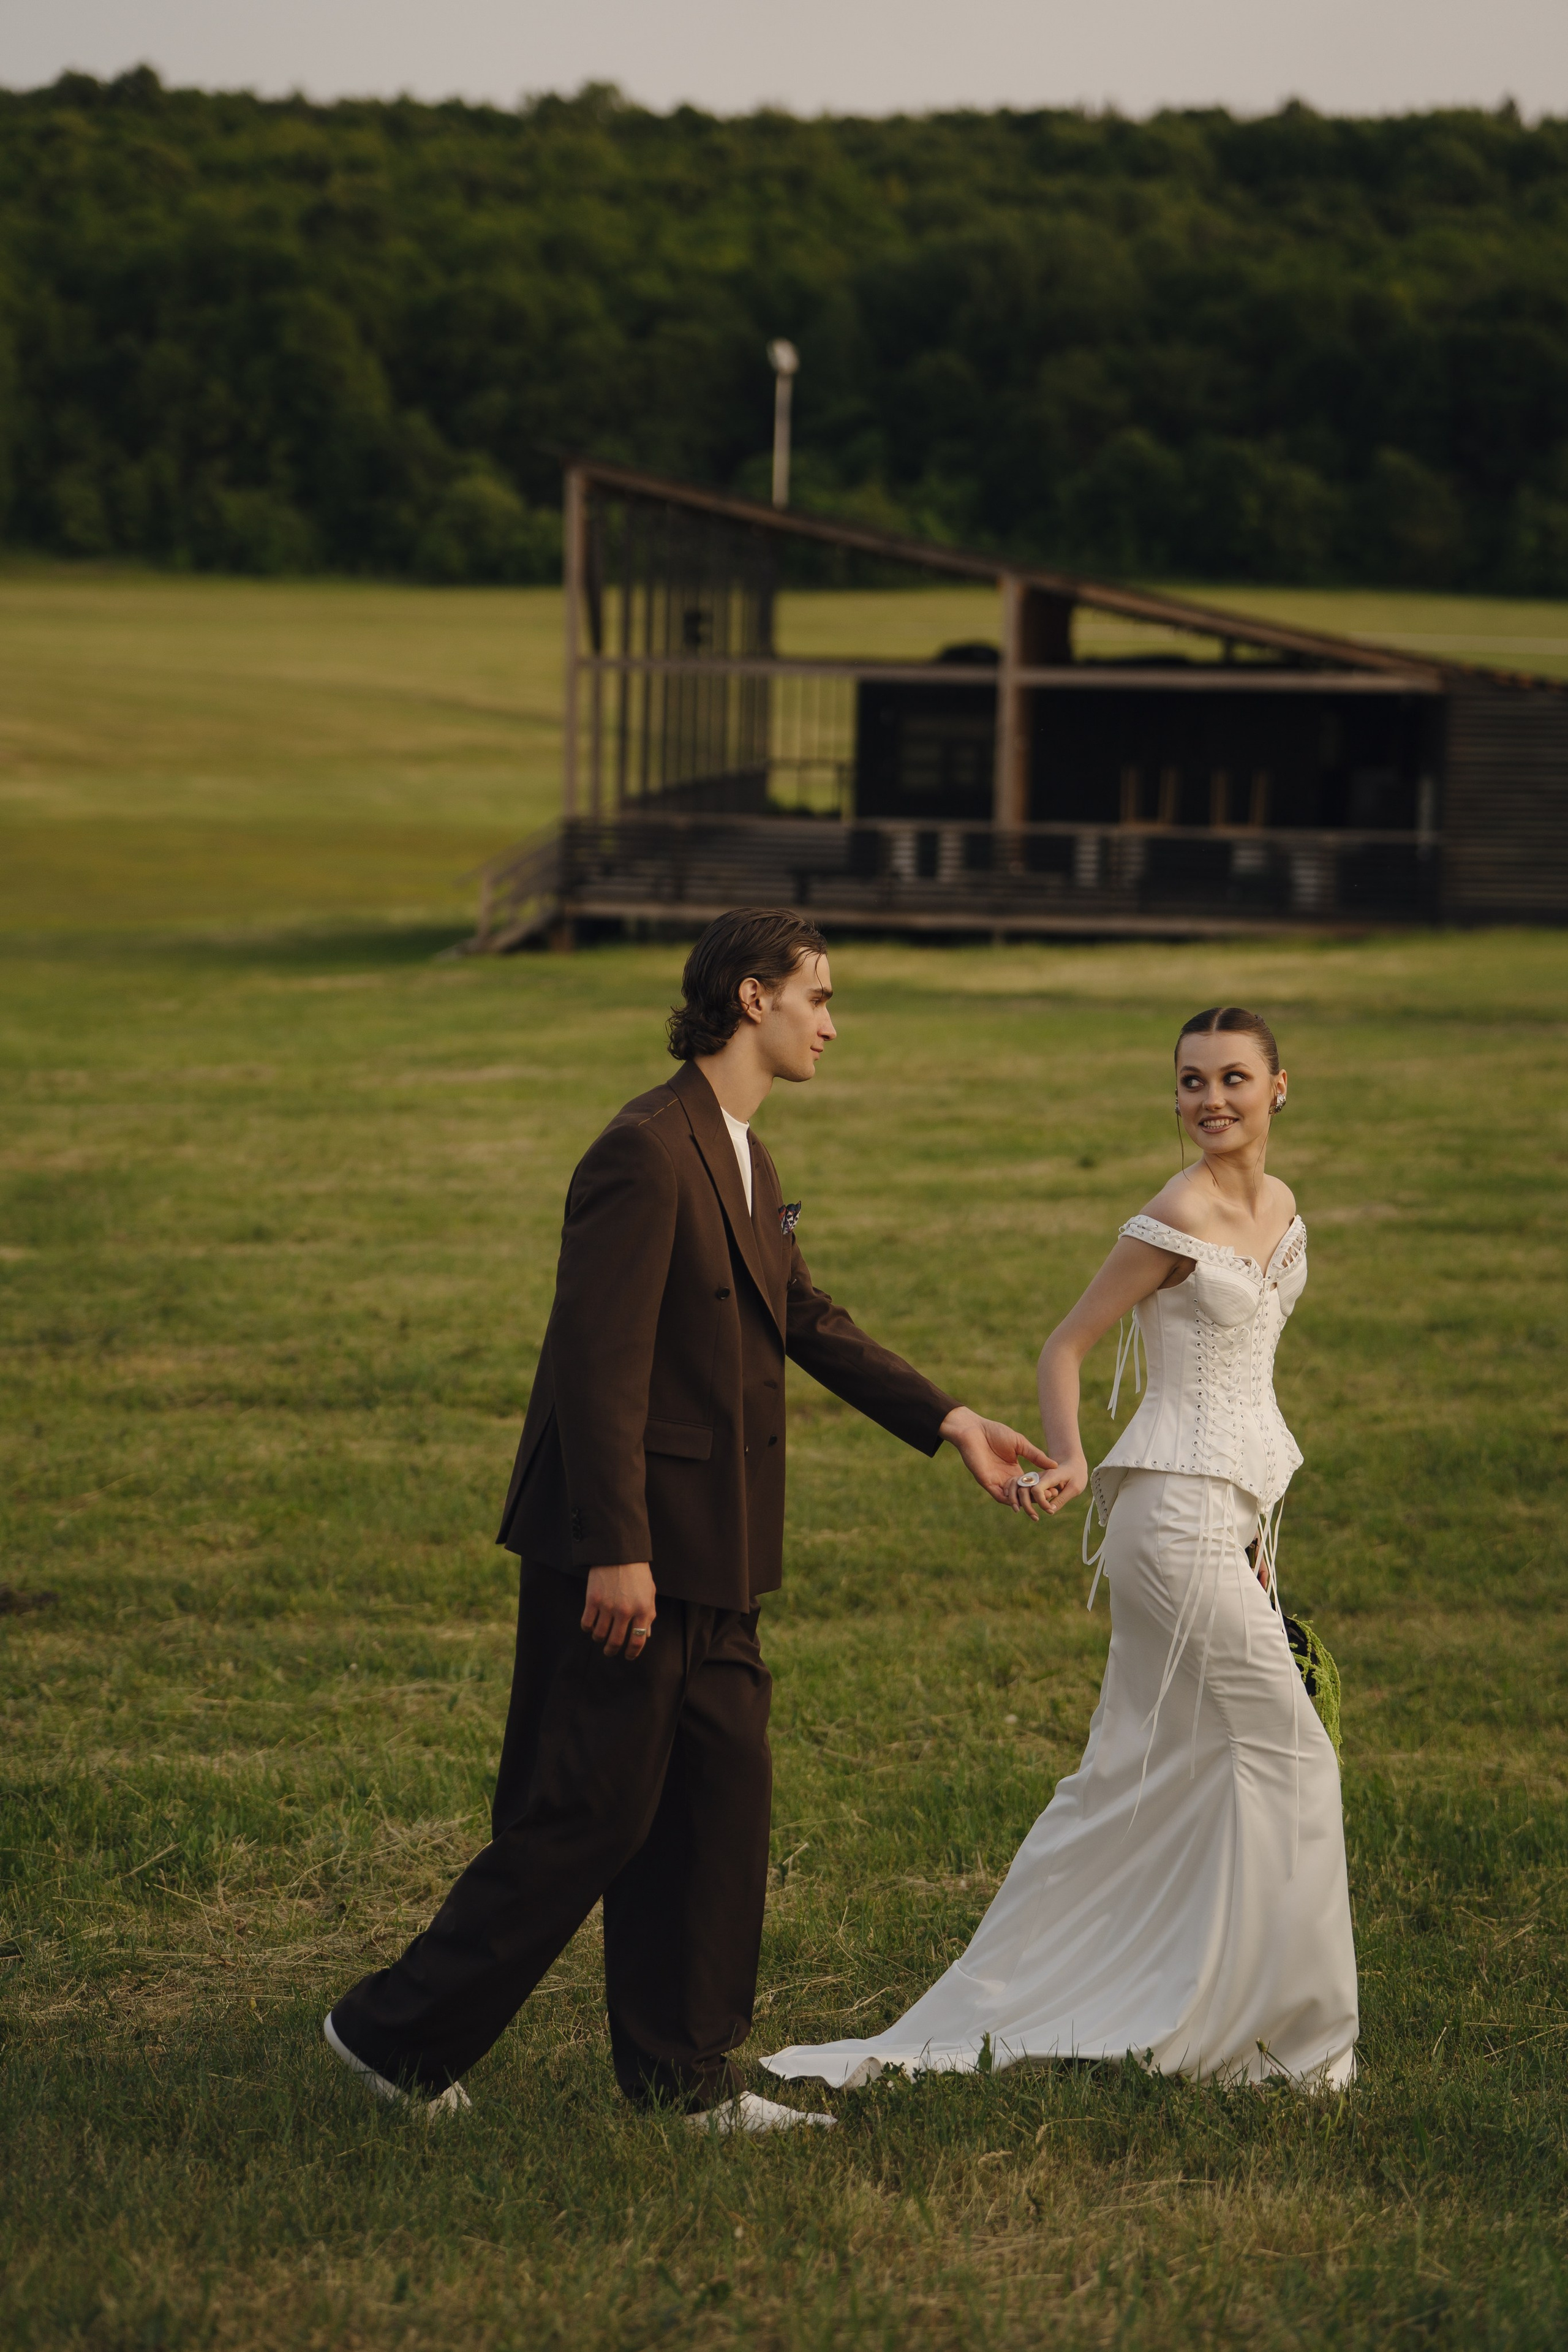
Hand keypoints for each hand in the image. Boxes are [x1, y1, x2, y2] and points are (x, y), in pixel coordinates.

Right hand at [582, 1564, 656, 1659]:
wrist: (620, 1552)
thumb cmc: (637, 1573)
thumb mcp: (650, 1593)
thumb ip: (648, 1614)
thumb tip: (645, 1634)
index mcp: (643, 1609)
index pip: (638, 1640)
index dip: (632, 1653)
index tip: (628, 1656)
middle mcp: (626, 1611)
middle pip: (615, 1642)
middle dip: (612, 1650)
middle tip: (609, 1651)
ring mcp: (608, 1606)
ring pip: (599, 1635)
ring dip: (599, 1639)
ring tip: (599, 1637)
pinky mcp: (593, 1600)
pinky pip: (587, 1623)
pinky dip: (587, 1628)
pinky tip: (590, 1626)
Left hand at [939, 1407, 1055, 1513]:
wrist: (973, 1429)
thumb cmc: (995, 1433)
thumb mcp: (1021, 1444)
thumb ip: (1036, 1455)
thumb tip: (1055, 1465)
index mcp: (1014, 1469)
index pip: (1030, 1484)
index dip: (1042, 1488)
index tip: (1055, 1490)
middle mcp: (1006, 1478)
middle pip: (1023, 1494)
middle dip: (1036, 1499)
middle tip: (1049, 1501)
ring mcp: (996, 1481)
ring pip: (1012, 1498)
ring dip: (1024, 1502)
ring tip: (1037, 1505)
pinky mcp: (986, 1481)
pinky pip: (998, 1495)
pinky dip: (1009, 1500)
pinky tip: (1019, 1503)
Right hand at [1011, 1454, 1088, 1516]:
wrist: (1071, 1462)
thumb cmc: (1076, 1474)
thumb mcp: (1075, 1487)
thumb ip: (1062, 1498)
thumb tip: (1051, 1510)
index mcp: (1050, 1475)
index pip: (1037, 1489)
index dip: (1041, 1502)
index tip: (1051, 1511)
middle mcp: (1038, 1476)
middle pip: (1023, 1490)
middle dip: (1027, 1506)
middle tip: (1036, 1518)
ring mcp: (1033, 1478)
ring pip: (1019, 1489)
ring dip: (1021, 1503)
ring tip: (1033, 1517)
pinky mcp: (1032, 1482)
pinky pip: (1021, 1490)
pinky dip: (1020, 1499)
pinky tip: (1028, 1509)